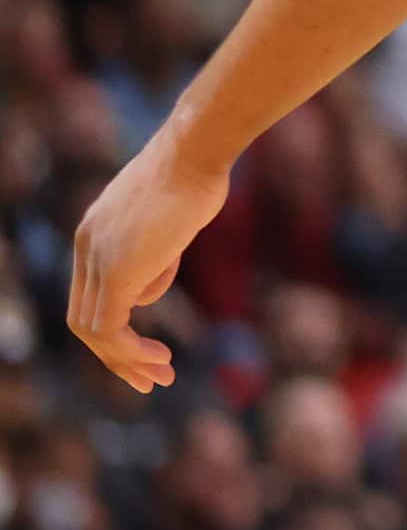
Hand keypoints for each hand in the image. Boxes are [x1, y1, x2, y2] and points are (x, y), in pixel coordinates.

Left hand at [68, 128, 231, 391]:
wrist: (196, 151)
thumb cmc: (197, 174)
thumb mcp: (172, 221)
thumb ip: (156, 256)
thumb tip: (148, 289)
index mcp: (94, 232)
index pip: (91, 294)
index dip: (117, 327)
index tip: (150, 348)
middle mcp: (86, 247)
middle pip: (85, 318)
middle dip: (117, 356)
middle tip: (151, 378)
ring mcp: (97, 260)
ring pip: (94, 330)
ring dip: (126, 360)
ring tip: (161, 375)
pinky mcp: (116, 272)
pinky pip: (110, 327)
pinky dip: (130, 351)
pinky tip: (161, 358)